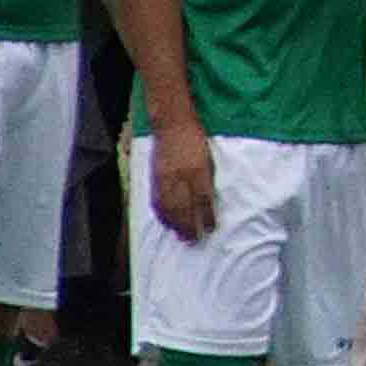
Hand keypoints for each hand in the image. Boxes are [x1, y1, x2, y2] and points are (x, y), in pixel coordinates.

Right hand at [147, 125, 218, 243]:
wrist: (172, 124)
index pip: (203, 199)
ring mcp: (166, 177)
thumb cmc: (196, 141)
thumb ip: (207, 180)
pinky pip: (157, 200)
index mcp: (198, 170)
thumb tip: (207, 202)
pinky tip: (166, 222)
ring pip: (169, 207)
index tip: (210, 229)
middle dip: (189, 227)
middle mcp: (182, 175)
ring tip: (181, 237)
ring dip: (175, 225)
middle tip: (193, 240)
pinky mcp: (155, 177)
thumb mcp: (209, 159)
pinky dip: (162, 214)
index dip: (207, 216)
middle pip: (184, 207)